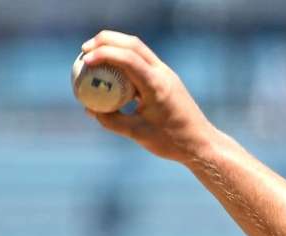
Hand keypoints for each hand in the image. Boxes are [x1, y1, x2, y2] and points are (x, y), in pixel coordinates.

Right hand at [79, 31, 215, 162]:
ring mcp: (166, 74)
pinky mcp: (166, 78)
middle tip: (84, 50)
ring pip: (138, 49)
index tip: (84, 61)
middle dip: (105, 41)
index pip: (128, 58)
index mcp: (157, 86)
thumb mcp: (138, 134)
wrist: (201, 143)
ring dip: (115, 47)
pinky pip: (142, 61)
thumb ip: (111, 120)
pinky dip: (124, 60)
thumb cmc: (172, 141)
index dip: (104, 54)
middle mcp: (163, 74)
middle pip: (132, 44)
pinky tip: (110, 71)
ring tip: (93, 56)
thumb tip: (89, 109)